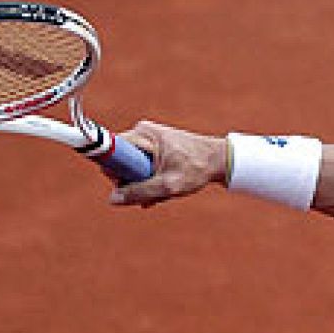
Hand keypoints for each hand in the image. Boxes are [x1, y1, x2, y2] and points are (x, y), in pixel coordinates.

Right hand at [108, 120, 226, 206]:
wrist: (221, 161)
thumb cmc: (198, 168)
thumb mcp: (168, 185)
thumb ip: (140, 192)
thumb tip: (114, 198)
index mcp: (143, 134)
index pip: (112, 152)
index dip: (115, 172)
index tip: (128, 184)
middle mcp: (143, 133)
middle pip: (121, 163)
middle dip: (133, 182)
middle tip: (151, 193)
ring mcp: (149, 141)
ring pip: (132, 169)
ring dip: (144, 185)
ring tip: (163, 191)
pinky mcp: (155, 149)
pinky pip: (142, 168)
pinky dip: (151, 182)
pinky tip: (164, 191)